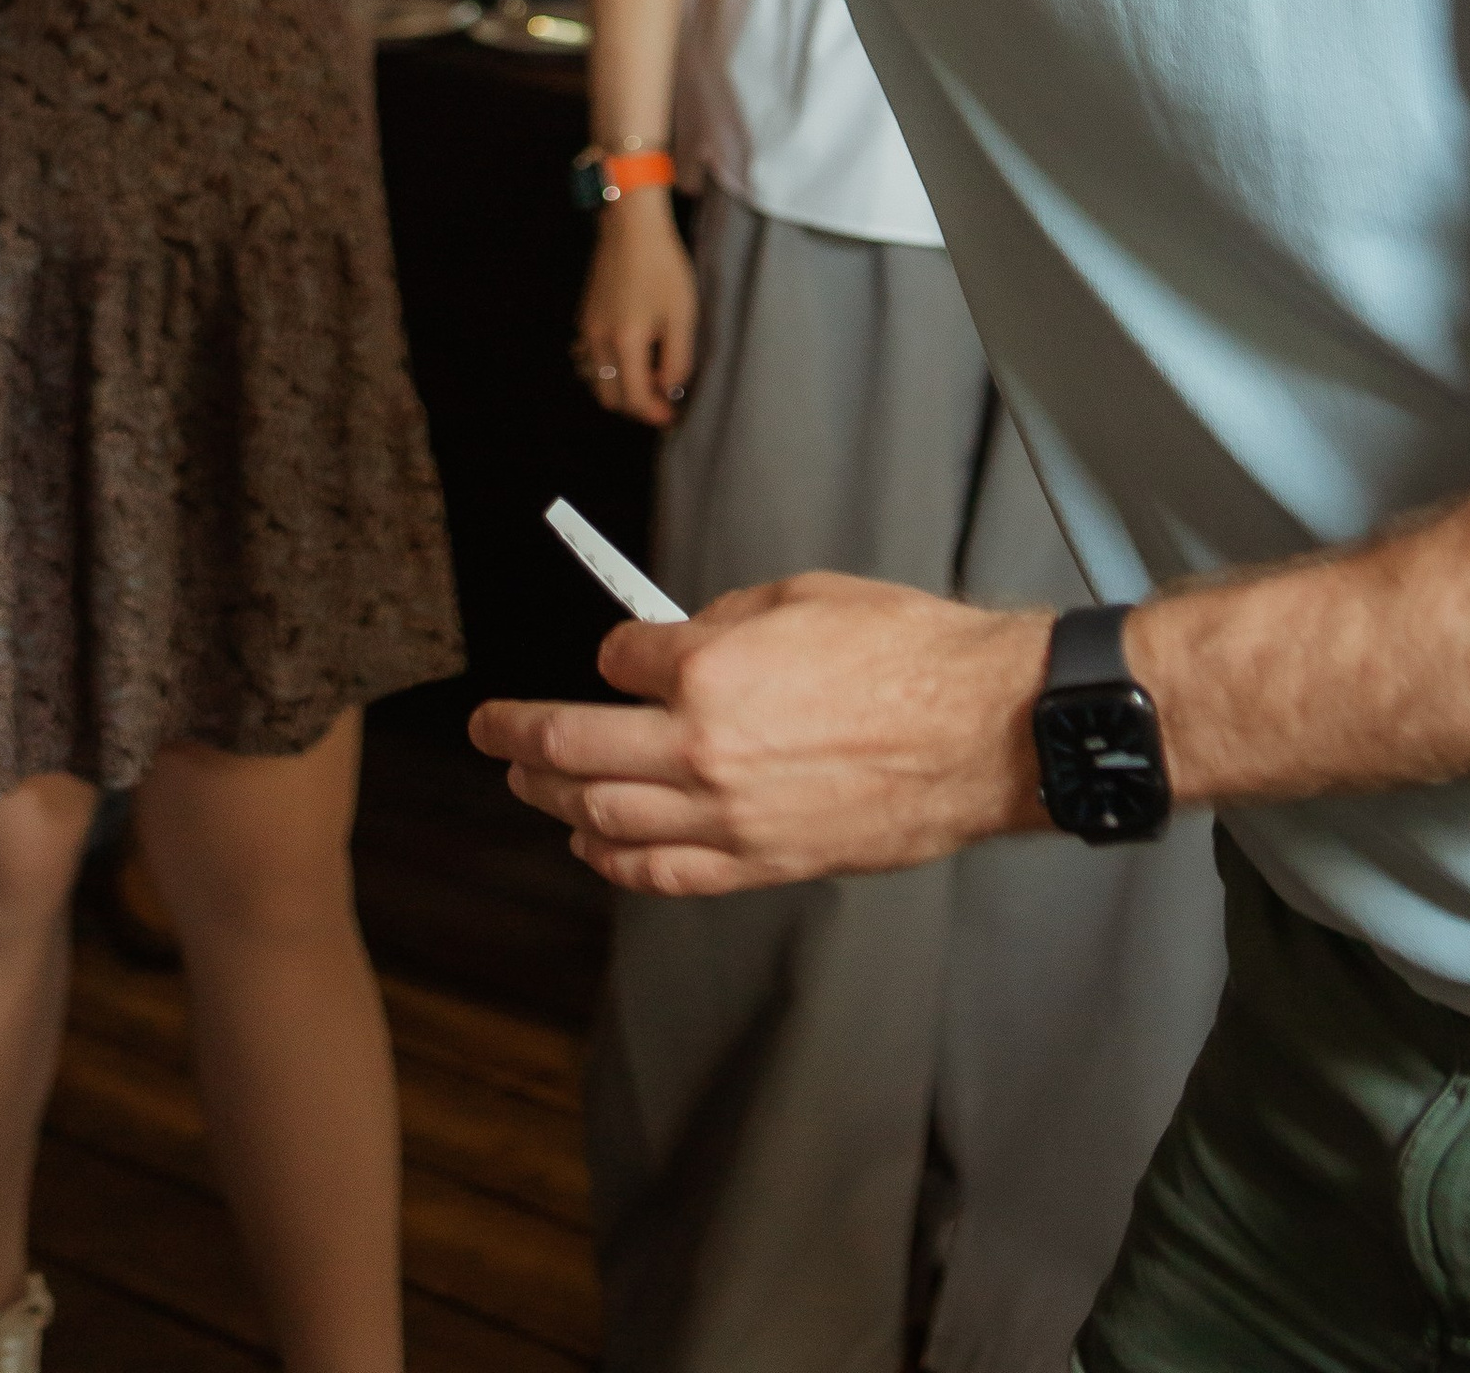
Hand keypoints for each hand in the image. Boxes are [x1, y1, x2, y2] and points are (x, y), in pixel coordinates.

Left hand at [470, 575, 1050, 893]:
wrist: (979, 729)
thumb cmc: (905, 652)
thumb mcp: (800, 598)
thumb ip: (723, 622)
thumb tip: (676, 642)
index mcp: (709, 670)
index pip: (618, 661)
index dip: (613, 653)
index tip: (619, 652)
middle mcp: (703, 749)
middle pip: (578, 747)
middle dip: (520, 736)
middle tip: (491, 729)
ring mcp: (729, 816)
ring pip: (606, 818)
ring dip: (555, 800)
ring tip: (528, 785)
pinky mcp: (760, 863)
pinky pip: (664, 872)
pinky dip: (615, 862)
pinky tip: (593, 848)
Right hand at [574, 196, 697, 425]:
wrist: (632, 227)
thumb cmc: (663, 266)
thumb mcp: (682, 314)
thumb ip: (678, 359)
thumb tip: (669, 389)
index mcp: (625, 342)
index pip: (635, 399)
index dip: (656, 414)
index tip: (673, 416)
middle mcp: (598, 341)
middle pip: (610, 397)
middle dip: (637, 407)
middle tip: (662, 401)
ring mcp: (586, 329)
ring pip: (595, 381)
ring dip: (619, 390)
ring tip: (647, 379)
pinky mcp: (584, 317)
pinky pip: (588, 360)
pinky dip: (605, 371)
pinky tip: (626, 359)